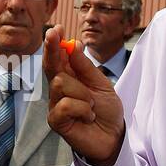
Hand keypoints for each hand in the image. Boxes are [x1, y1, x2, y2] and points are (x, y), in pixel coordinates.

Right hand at [42, 26, 125, 165]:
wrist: (114, 136)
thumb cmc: (106, 111)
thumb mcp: (101, 84)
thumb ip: (85, 67)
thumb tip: (72, 45)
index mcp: (70, 78)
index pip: (57, 58)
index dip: (54, 44)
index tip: (56, 29)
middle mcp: (58, 90)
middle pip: (51, 65)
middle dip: (53, 49)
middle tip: (54, 33)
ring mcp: (55, 105)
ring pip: (61, 83)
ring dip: (83, 93)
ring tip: (92, 106)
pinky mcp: (56, 120)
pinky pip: (64, 104)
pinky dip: (81, 108)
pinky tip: (88, 116)